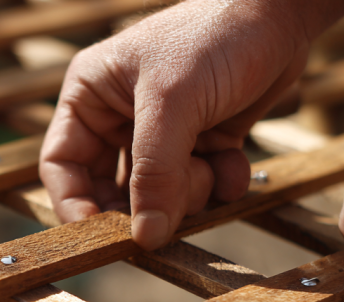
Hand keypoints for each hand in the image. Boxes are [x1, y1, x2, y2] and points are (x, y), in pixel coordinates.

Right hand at [40, 0, 343, 249]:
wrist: (282, 14)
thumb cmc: (216, 38)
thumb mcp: (174, 104)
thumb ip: (154, 174)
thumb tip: (143, 237)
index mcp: (91, 96)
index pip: (61, 164)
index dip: (74, 204)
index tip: (99, 236)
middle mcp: (119, 117)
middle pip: (111, 190)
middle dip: (145, 202)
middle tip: (168, 212)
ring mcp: (161, 134)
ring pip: (158, 196)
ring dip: (189, 191)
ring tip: (212, 162)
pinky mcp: (200, 143)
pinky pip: (198, 187)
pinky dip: (219, 182)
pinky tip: (234, 161)